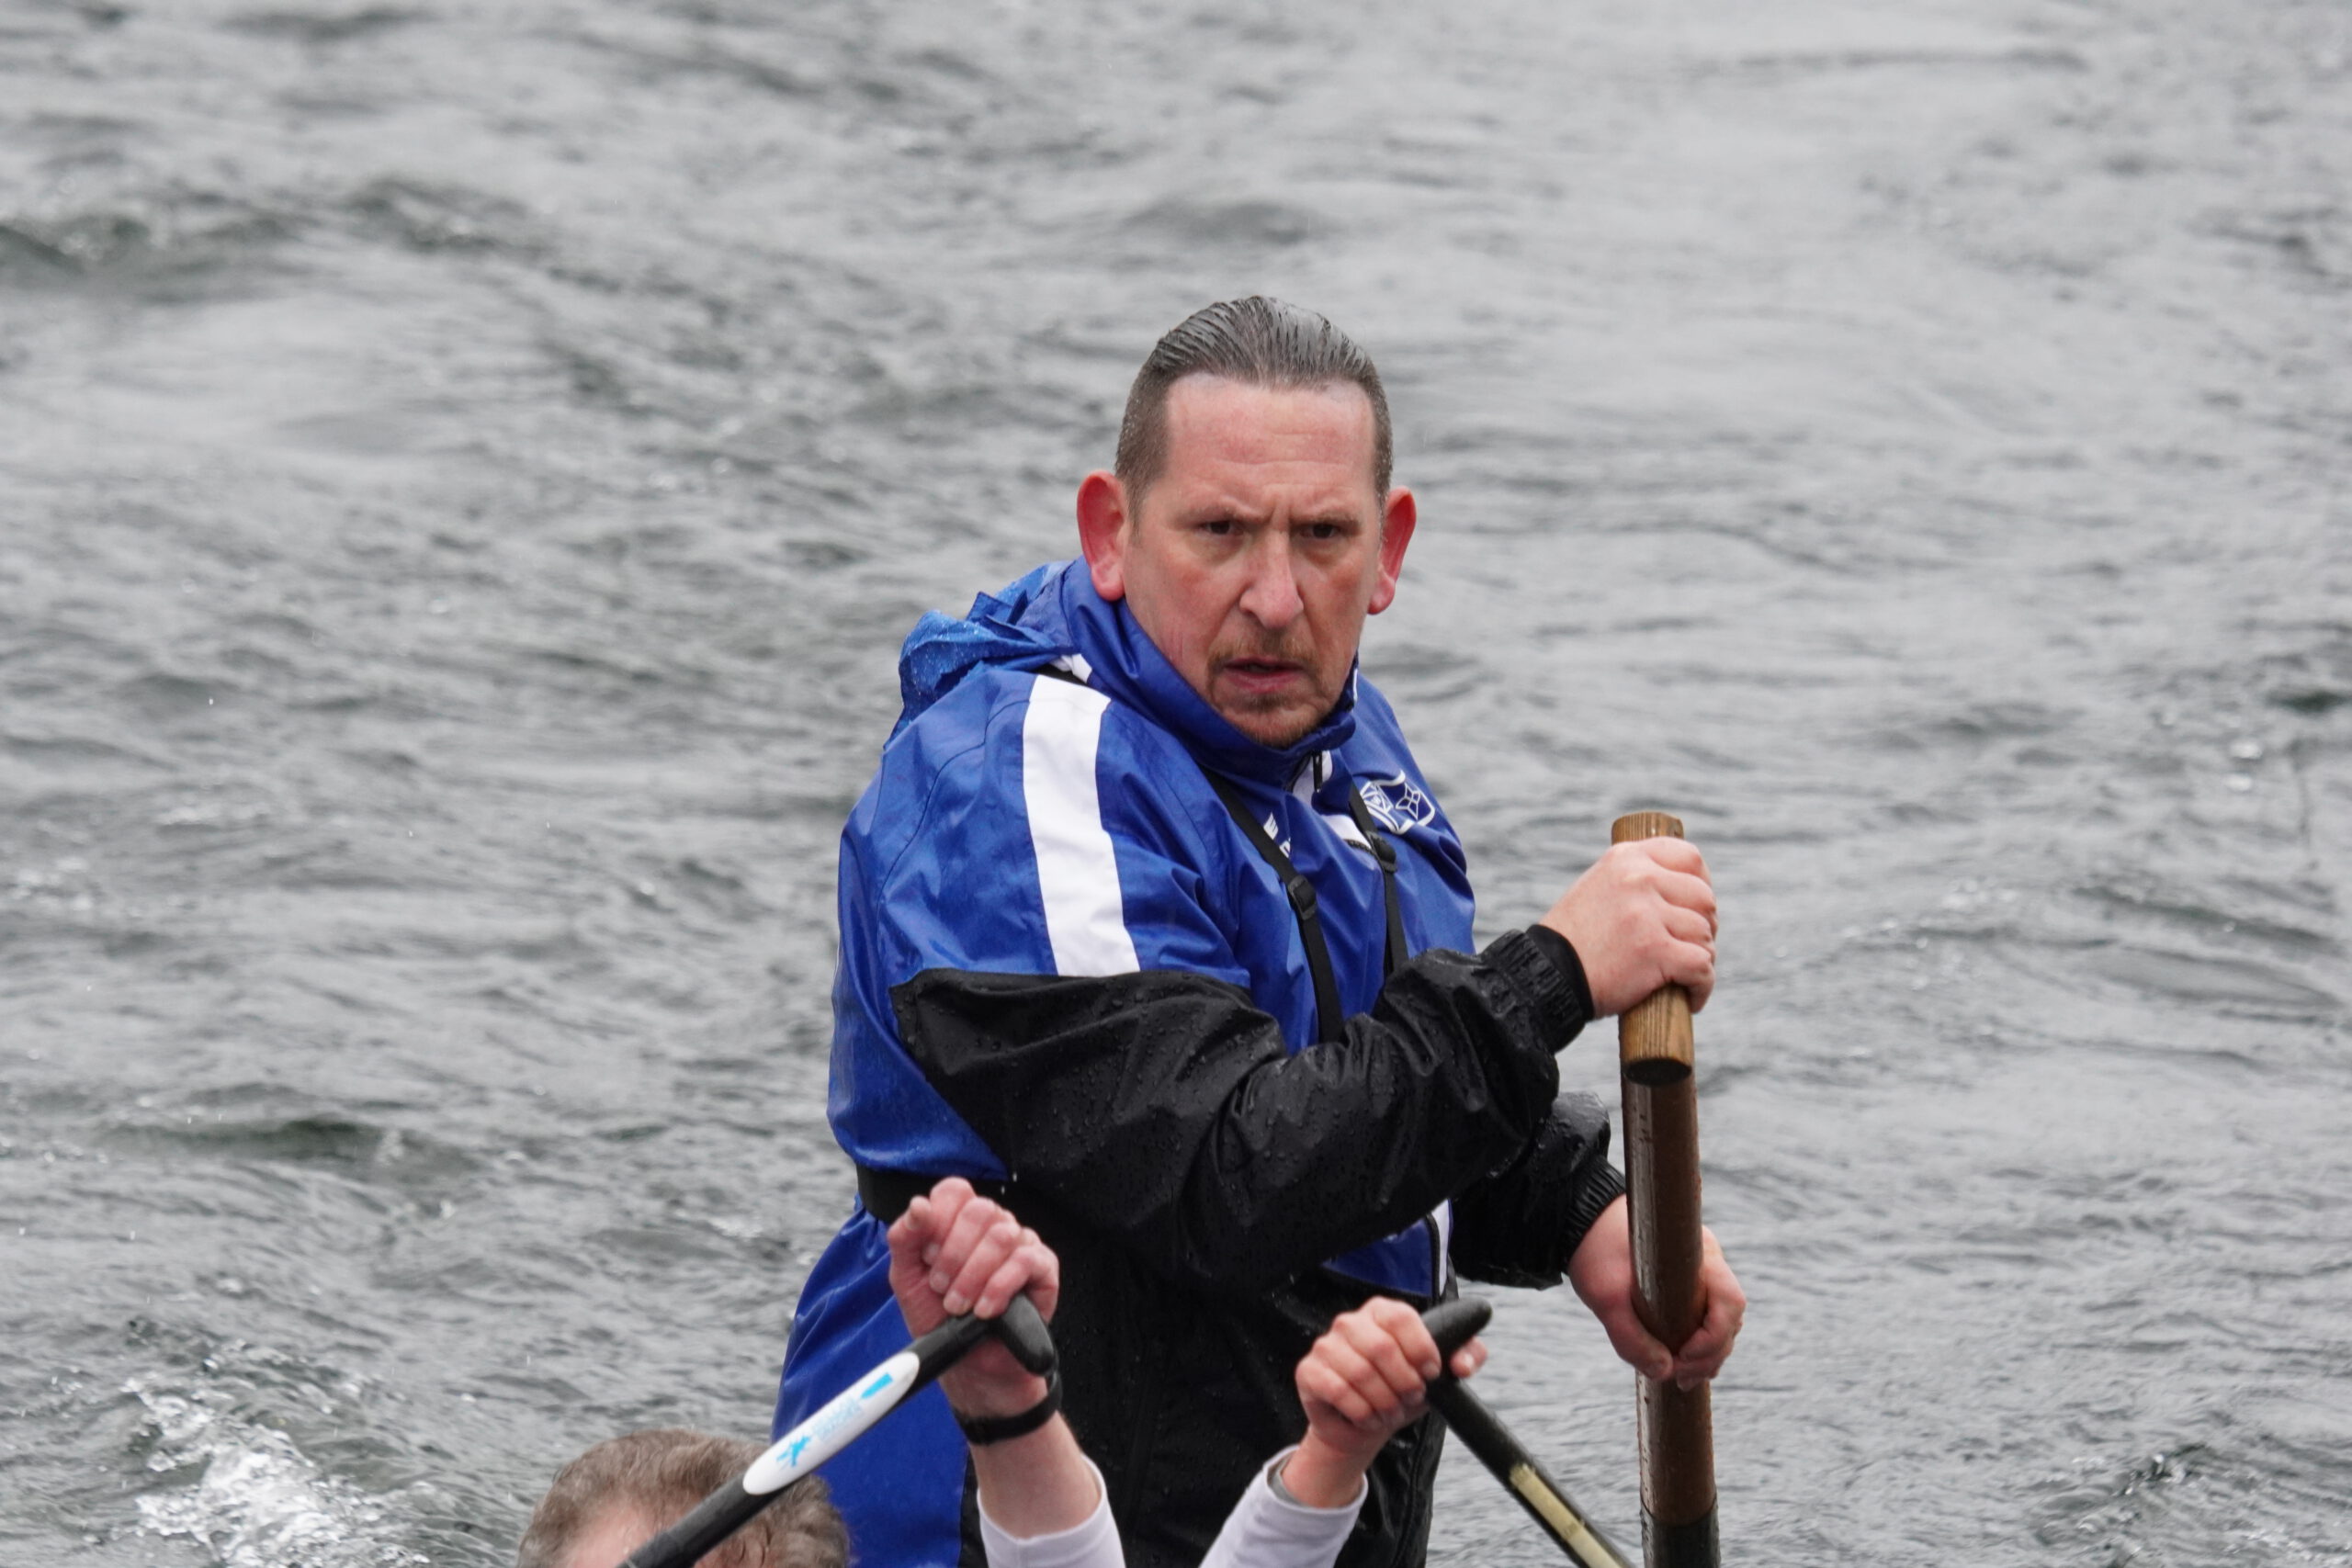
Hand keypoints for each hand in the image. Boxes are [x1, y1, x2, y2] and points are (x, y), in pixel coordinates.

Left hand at [885, 1178, 1058, 1418]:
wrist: (968, 1365)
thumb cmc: (938, 1318)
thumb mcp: (907, 1280)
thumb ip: (904, 1239)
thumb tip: (918, 1205)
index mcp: (960, 1221)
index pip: (955, 1191)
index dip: (938, 1220)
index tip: (927, 1256)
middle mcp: (993, 1225)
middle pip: (979, 1210)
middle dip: (953, 1255)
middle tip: (942, 1287)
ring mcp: (1021, 1243)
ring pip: (1001, 1235)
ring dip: (972, 1277)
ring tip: (960, 1306)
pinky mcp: (1044, 1267)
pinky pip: (1026, 1260)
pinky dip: (999, 1288)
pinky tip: (986, 1311)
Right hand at [1281, 1297, 1486, 1507]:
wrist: (1364, 1425)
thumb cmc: (1399, 1390)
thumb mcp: (1437, 1375)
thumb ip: (1464, 1357)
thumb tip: (1462, 1364)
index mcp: (1381, 1312)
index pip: (1401, 1317)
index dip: (1421, 1348)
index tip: (1431, 1372)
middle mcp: (1350, 1323)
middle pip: (1381, 1347)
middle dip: (1403, 1382)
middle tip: (1411, 1398)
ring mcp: (1326, 1345)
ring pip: (1360, 1372)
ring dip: (1383, 1402)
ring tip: (1390, 1412)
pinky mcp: (1308, 1370)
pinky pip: (1337, 1390)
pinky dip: (1361, 1411)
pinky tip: (1368, 1418)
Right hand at [1537, 838, 1716, 1014]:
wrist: (1547, 974)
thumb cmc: (1574, 939)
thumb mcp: (1599, 887)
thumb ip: (1635, 880)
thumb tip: (1683, 889)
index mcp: (1626, 858)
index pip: (1689, 857)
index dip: (1703, 883)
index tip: (1697, 907)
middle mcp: (1639, 878)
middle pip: (1704, 897)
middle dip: (1705, 926)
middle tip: (1691, 947)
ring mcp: (1647, 914)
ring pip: (1704, 934)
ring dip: (1703, 958)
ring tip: (1686, 976)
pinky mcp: (1655, 950)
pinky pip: (1702, 966)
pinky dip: (1702, 986)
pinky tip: (1691, 998)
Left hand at [1567, 1195, 1744, 1389]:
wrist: (1581, 1220)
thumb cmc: (1595, 1248)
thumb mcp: (1604, 1295)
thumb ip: (1630, 1338)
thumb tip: (1663, 1373)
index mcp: (1698, 1255)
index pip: (1730, 1301)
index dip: (1715, 1337)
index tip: (1681, 1355)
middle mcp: (1707, 1261)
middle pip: (1730, 1317)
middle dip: (1710, 1354)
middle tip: (1680, 1379)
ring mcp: (1700, 1271)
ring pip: (1721, 1320)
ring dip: (1707, 1354)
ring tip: (1681, 1379)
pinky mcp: (1686, 1283)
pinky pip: (1705, 1316)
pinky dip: (1698, 1344)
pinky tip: (1680, 1365)